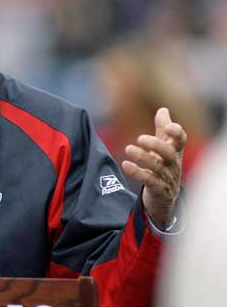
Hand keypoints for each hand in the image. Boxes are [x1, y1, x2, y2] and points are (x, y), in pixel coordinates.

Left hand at [121, 107, 186, 229]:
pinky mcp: (158, 189)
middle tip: (139, 138)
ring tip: (128, 149)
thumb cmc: (163, 168)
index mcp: (175, 152)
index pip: (181, 140)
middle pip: (169, 152)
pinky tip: (125, 165)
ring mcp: (167, 178)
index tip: (168, 126)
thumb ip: (162, 130)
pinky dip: (137, 172)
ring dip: (142, 157)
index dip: (177, 133)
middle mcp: (173, 164)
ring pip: (157, 167)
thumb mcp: (163, 148)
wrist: (163, 198)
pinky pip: (149, 180)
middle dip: (155, 144)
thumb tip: (163, 109)